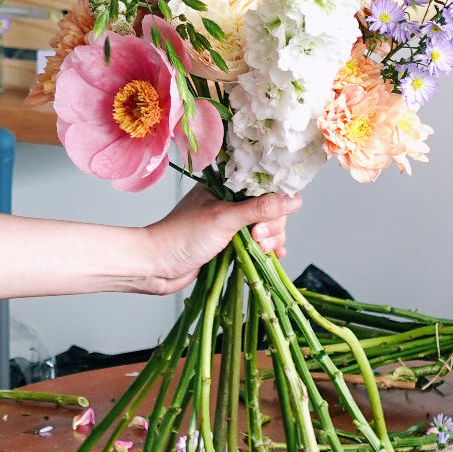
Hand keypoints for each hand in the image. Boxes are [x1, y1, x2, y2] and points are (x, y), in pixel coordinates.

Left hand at [139, 185, 300, 293]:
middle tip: (257, 238)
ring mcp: (230, 224)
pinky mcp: (229, 243)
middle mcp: (230, 201)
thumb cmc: (184, 236)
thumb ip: (260, 208)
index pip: (265, 186)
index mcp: (226, 186)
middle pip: (270, 209)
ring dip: (270, 240)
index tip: (272, 218)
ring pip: (266, 228)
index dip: (275, 201)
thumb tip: (295, 200)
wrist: (157, 265)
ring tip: (259, 250)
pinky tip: (273, 257)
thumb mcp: (226, 218)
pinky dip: (267, 250)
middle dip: (272, 226)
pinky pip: (257, 243)